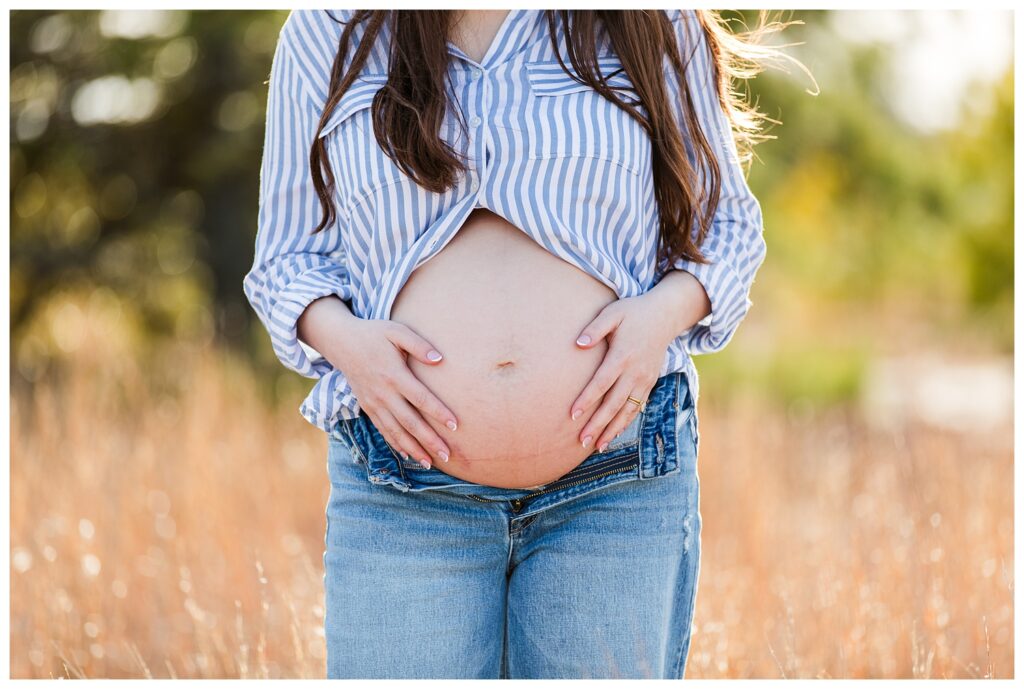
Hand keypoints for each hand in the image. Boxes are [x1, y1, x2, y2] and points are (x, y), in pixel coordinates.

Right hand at [324, 317, 458, 468]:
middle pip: (410, 421)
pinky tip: (408, 454)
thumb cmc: (375, 334)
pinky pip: (383, 429)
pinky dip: (396, 444)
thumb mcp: (397, 331)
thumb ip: (418, 345)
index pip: (420, 398)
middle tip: (448, 454)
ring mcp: (374, 403)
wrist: (342, 342)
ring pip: (396, 431)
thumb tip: (440, 359)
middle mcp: (384, 393)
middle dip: (429, 440)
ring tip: (430, 462)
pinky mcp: (368, 407)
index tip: (455, 425)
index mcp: (394, 374)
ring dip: (414, 448)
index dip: (438, 413)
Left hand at [568, 292, 683, 452]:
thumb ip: (595, 328)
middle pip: (614, 403)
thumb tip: (578, 344)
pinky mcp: (650, 383)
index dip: (587, 400)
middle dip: (598, 424)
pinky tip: (613, 434)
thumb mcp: (613, 313)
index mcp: (623, 355)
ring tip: (596, 445)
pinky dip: (625, 422)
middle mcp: (635, 372)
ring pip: (627, 410)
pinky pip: (637, 407)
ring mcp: (644, 379)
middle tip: (581, 441)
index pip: (601, 383)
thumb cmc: (633, 313)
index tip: (572, 414)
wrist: (665, 316)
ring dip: (612, 429)